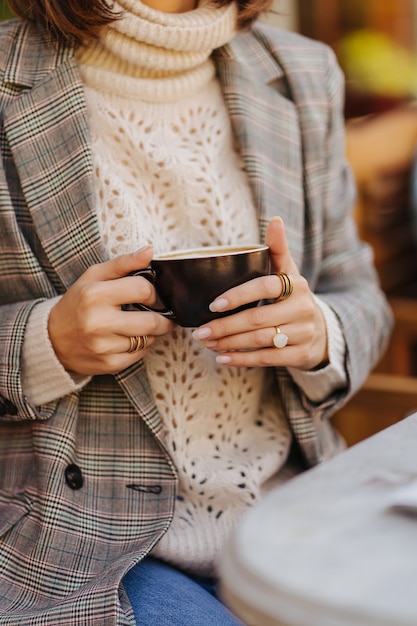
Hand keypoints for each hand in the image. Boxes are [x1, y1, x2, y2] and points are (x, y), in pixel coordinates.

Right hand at [48, 246, 174, 374]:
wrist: (52, 338)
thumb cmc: (78, 303)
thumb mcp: (94, 276)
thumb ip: (123, 263)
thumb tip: (149, 251)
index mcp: (95, 295)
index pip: (143, 290)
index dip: (153, 292)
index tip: (151, 296)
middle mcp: (98, 322)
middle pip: (152, 322)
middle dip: (164, 318)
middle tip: (164, 315)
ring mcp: (103, 346)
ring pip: (148, 340)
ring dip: (151, 333)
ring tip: (141, 326)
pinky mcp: (107, 364)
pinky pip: (139, 355)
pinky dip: (141, 347)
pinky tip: (130, 339)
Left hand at [192, 217, 327, 369]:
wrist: (322, 331)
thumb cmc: (293, 298)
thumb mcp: (289, 273)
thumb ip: (278, 249)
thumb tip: (274, 220)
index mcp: (296, 285)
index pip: (265, 287)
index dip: (239, 295)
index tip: (214, 304)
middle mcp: (302, 309)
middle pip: (257, 319)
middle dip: (225, 326)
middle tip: (200, 331)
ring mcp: (303, 334)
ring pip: (260, 341)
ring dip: (229, 343)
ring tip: (207, 342)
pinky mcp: (301, 355)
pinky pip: (267, 359)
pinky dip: (242, 359)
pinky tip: (222, 358)